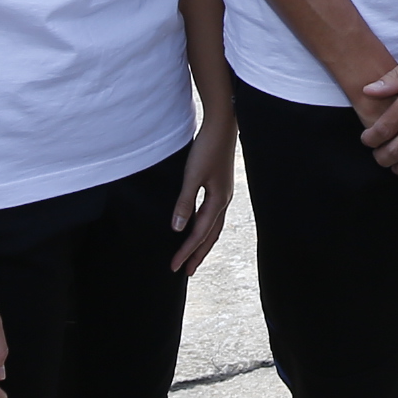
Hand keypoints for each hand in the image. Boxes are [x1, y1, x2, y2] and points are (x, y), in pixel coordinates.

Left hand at [170, 109, 238, 273]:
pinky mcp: (220, 186)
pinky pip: (213, 214)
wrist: (222, 126)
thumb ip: (185, 202)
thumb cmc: (207, 149)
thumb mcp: (192, 176)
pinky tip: (199, 225)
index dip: (186, 251)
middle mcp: (223, 201)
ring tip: (194, 255)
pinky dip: (206, 227)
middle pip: (210, 235)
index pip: (199, 233)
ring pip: (213, 226)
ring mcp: (224, 194)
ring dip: (203, 243)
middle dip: (198, 254)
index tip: (174, 266)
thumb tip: (178, 229)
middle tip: (186, 271)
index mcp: (217, 201)